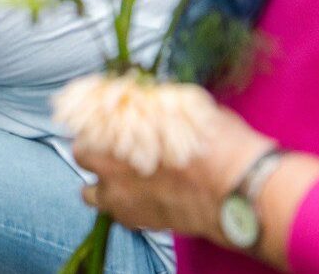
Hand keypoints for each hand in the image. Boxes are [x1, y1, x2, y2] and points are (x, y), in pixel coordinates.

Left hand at [73, 108, 275, 246]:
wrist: (237, 190)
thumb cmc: (216, 144)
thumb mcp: (187, 108)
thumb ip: (158, 108)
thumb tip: (151, 99)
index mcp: (117, 129)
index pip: (85, 119)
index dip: (96, 120)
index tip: (106, 122)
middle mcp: (108, 163)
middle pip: (80, 154)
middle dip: (93, 150)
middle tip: (114, 149)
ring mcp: (118, 196)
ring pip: (89, 192)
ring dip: (102, 184)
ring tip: (124, 179)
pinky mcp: (134, 220)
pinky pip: (115, 214)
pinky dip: (123, 207)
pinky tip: (142, 198)